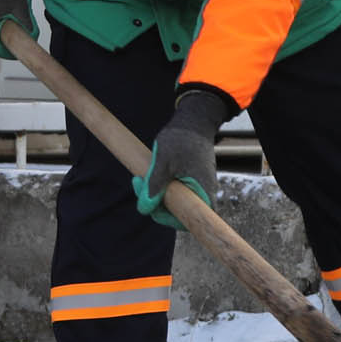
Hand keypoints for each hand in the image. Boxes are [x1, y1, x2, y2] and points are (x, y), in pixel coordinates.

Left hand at [132, 86, 233, 229]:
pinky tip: (149, 175)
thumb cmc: (181, 138)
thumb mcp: (163, 161)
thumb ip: (154, 185)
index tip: (153, 209)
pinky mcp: (190, 181)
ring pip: (174, 202)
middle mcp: (203, 193)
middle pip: (178, 213)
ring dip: (155, 194)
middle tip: (137, 183)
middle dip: (155, 203)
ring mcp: (197, 187)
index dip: (169, 220)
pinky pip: (175, 192)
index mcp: (202, 191)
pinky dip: (161, 187)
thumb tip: (144, 208)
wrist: (193, 120)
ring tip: (140, 177)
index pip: (189, 221)